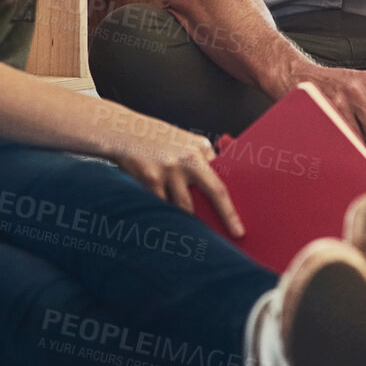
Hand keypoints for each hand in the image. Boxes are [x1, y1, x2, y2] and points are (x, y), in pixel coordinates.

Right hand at [105, 120, 243, 237]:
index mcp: (201, 150)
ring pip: (184, 207)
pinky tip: (164, 220)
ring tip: (190, 234)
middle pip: (214, 193)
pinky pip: (162, 205)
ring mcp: (169, 169)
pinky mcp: (150, 178)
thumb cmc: (160, 140)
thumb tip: (218, 189)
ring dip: (188, 220)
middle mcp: (189, 159)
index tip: (239, 229)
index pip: (222, 184)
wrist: (125, 132)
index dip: (231, 208)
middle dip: (226, 215)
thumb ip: (204, 159)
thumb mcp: (187, 142)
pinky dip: (164, 214)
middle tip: (236, 234)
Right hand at [295, 64, 365, 144]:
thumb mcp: (363, 85)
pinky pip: (344, 140)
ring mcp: (338, 104)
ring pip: (361, 138)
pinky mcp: (325, 116)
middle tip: (364, 125)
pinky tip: (338, 127)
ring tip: (347, 122)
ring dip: (357, 137)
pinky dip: (343, 139)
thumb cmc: (333, 83)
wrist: (300, 77)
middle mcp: (355, 91)